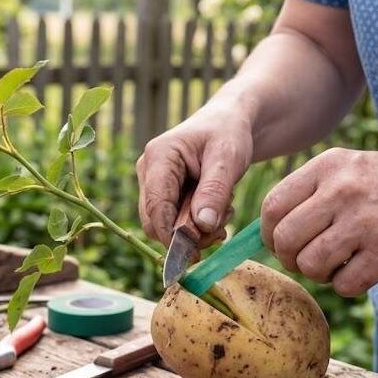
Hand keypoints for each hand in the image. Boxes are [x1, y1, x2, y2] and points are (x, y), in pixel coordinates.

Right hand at [136, 99, 253, 245]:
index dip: (171, 235)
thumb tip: (201, 226)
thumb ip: (214, 191)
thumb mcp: (228, 158)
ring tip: (223, 217)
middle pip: (154, 220)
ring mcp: (153, 182)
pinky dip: (196, 226)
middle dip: (186, 235)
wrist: (229, 122)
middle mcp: (148, 170)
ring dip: (195, 232)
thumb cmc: (228, 133)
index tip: (194, 254)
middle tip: (220, 233)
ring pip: (164, 224)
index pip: (156, 206)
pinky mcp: (164, 193)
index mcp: (159, 157)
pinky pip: (173, 221)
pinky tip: (216, 216)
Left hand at [261, 148, 377, 295]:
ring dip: (319, 274)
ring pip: (310, 265)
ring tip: (337, 264)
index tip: (279, 243)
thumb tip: (269, 233)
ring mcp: (364, 222)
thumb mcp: (350, 169)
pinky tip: (363, 270)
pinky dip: (348, 285)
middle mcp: (341, 191)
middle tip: (306, 260)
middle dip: (289, 258)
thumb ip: (310, 193)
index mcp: (328, 167)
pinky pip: (344, 284)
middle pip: (284, 240)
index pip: (272, 206)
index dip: (268, 233)